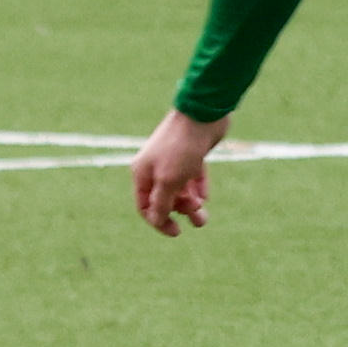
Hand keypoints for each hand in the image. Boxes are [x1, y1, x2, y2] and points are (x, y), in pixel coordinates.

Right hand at [132, 110, 231, 236]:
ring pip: (181, 191)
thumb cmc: (180, 148)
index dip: (158, 221)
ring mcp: (174, 161)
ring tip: (203, 212)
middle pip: (165, 200)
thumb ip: (162, 203)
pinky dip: (198, 188)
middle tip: (199, 217)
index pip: (145, 207)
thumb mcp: (168, 181)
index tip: (176, 231)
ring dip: (192, 204)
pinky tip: (204, 194)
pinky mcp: (192, 155)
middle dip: (181, 211)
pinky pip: (193, 179)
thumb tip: (156, 220)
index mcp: (143, 173)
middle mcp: (155, 168)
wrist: (202, 115)